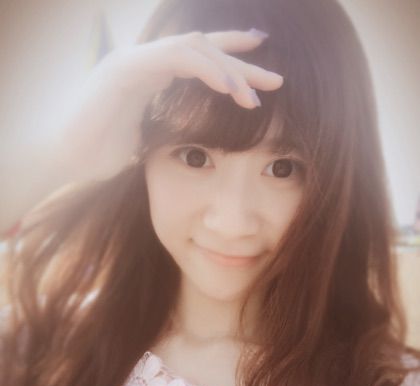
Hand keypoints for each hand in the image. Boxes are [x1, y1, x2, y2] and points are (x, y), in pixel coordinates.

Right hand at [59, 29, 283, 180]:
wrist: (67, 161)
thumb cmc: (104, 154)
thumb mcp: (149, 140)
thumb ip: (169, 129)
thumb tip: (195, 140)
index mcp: (153, 78)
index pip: (199, 61)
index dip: (232, 61)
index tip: (262, 73)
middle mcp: (145, 63)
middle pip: (204, 50)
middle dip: (242, 64)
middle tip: (276, 79)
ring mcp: (134, 62)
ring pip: (193, 49)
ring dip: (229, 69)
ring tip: (258, 93)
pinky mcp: (124, 69)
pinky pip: (173, 60)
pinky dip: (204, 69)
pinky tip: (228, 86)